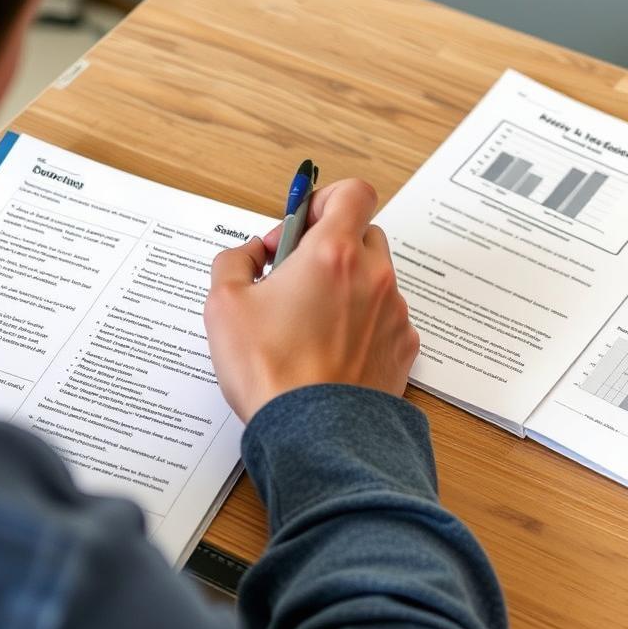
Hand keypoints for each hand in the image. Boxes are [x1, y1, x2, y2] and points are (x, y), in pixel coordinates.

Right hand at [204, 179, 418, 422]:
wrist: (316, 435)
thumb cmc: (272, 372)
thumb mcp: (224, 305)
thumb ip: (235, 261)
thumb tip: (250, 253)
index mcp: (333, 253)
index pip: (353, 192)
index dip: (325, 200)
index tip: (301, 224)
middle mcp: (373, 276)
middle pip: (363, 233)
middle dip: (331, 245)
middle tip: (296, 273)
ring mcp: (393, 312)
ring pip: (374, 277)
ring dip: (347, 285)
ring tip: (310, 320)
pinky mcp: (403, 346)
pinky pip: (385, 317)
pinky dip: (362, 322)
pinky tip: (331, 348)